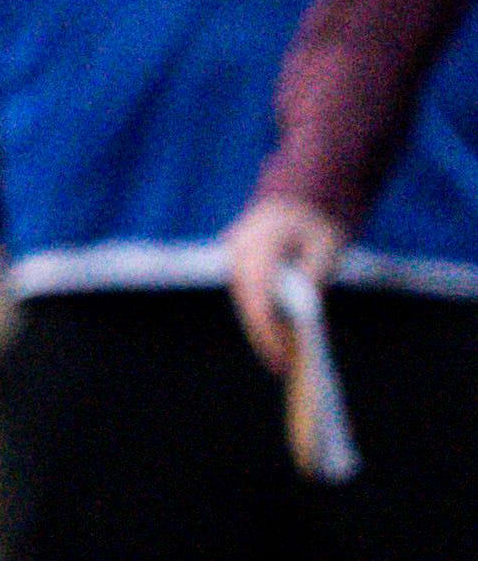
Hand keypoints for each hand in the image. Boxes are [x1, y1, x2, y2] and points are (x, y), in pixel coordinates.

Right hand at [225, 193, 349, 376]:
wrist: (301, 196)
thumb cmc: (318, 222)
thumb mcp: (326, 249)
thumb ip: (313, 280)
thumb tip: (305, 319)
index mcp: (260, 244)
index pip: (257, 299)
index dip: (268, 333)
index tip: (282, 358)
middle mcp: (238, 250)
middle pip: (247, 303)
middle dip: (264, 335)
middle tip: (283, 364)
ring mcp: (234, 253)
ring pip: (244, 299)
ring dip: (262, 325)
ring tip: (282, 353)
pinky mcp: (237, 259)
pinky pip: (247, 291)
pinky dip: (261, 311)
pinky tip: (277, 331)